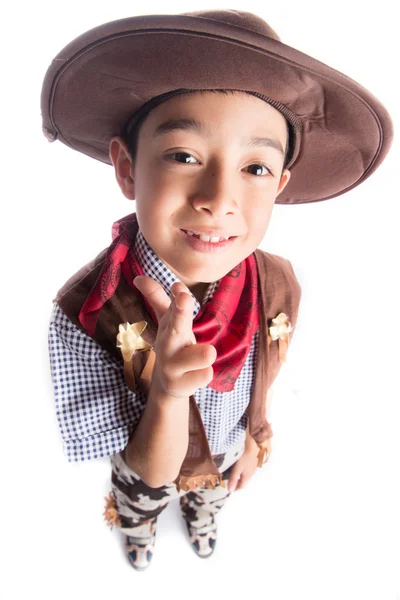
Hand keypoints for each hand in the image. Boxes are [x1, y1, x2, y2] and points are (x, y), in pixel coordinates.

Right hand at [133, 276, 216, 398]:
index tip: (177, 286)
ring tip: (208, 353)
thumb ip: (157, 299)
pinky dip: (204, 374)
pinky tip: (202, 373)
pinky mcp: (182, 385)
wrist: (168, 386)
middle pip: (175, 326)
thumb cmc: (174, 346)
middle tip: (184, 297)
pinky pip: (204, 375)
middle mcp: (168, 344)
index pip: (167, 308)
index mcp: (168, 326)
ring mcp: (173, 366)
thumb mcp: (168, 323)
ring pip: (197, 355)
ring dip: (203, 353)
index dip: (173, 297)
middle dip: (180, 311)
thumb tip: (139, 277)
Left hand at [228, 436, 271, 491]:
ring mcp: (253, 466)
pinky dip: (241, 469)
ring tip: (232, 472)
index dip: (235, 488)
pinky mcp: (253, 459)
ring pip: (246, 474)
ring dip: (239, 475)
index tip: (229, 489)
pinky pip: (247, 467)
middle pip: (244, 480)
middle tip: (229, 481)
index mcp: (247, 476)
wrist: (253, 444)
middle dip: (237, 482)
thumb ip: (233, 479)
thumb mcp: (237, 468)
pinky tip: (238, 464)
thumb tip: (230, 491)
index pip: (242, 486)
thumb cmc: (244, 457)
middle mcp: (251, 472)